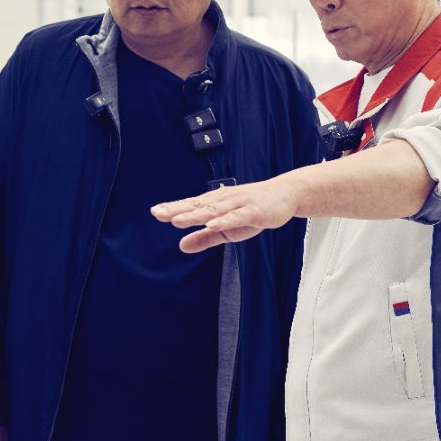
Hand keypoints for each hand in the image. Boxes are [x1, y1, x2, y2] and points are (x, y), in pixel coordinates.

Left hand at [152, 177, 300, 253]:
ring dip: (196, 215)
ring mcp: (239, 204)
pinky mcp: (254, 211)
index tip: (155, 212)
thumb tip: (181, 246)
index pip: (191, 206)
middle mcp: (224, 201)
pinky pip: (237, 216)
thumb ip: (205, 238)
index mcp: (216, 204)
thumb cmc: (254, 210)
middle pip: (198, 206)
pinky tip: (213, 224)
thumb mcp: (227, 229)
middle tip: (159, 214)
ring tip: (178, 220)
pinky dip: (225, 220)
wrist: (285, 194)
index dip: (174, 209)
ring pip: (214, 211)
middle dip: (178, 210)